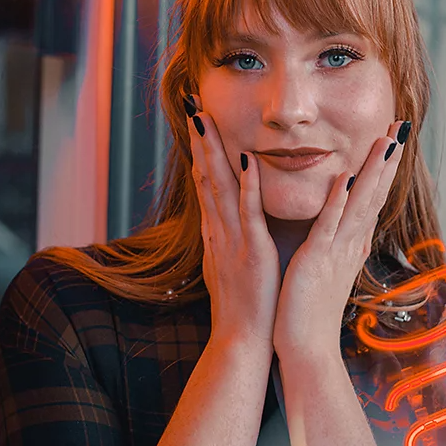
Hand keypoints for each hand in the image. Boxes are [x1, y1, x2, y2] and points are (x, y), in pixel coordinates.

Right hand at [185, 97, 281, 348]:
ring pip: (220, 187)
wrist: (242, 340)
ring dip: (213, 152)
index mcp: (217, 232)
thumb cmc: (242, 305)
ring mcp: (232, 239)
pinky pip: (248, 213)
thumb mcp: (229, 264)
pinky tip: (248, 159)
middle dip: (199, 140)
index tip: (197, 120)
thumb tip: (220, 217)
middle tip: (193, 105)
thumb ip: (226, 237)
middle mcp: (219, 230)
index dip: (200, 150)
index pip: (205, 182)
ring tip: (206, 119)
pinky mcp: (251, 251)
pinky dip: (248, 185)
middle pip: (205, 176)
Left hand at [272, 119, 410, 360]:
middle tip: (402, 125)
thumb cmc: (311, 309)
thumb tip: (346, 228)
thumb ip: (336, 243)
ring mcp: (337, 251)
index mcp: (350, 243)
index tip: (394, 137)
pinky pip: (329, 226)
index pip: (372, 197)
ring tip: (386, 141)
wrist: (307, 348)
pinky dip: (337, 202)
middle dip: (388, 158)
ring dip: (372, 171)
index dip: (384, 167)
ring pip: (359, 203)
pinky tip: (344, 178)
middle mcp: (350, 243)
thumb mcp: (328, 268)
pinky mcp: (317, 260)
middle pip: (374, 193)